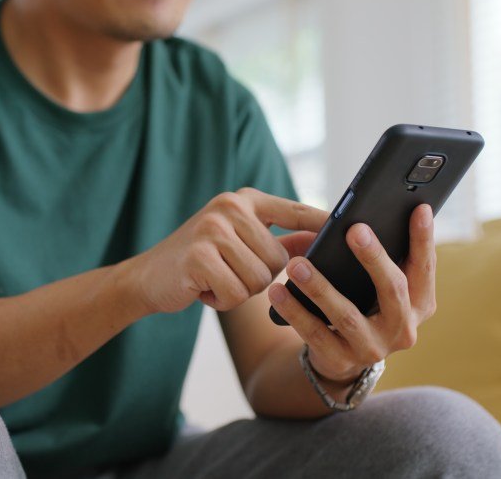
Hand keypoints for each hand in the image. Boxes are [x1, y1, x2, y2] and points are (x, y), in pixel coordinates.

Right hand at [124, 188, 328, 314]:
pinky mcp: (200, 255)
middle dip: (259, 279)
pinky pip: (238, 292)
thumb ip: (276, 240)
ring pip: (261, 280)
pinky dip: (222, 301)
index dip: (322, 225)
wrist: (145, 278)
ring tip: (214, 280)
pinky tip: (203, 290)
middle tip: (227, 273)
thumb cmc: (198, 263)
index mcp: (244, 199)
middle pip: (280, 260)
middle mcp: (230, 207)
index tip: (355, 229)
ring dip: (239, 291)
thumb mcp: (237, 243)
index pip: (295, 211)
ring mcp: (213, 228)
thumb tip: (320, 242)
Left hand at [267, 204, 436, 384]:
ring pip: (345, 314)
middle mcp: (403, 329)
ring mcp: (373, 349)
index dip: (423, 238)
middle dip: (373, 257)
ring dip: (319, 286)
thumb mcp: (380, 286)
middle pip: (392, 289)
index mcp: (419, 304)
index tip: (419, 208)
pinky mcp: (341, 360)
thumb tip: (363, 218)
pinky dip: (294, 310)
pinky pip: (314, 333)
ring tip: (296, 264)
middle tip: (353, 229)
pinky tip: (277, 291)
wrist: (341, 357)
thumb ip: (383, 258)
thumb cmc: (363, 304)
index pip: (424, 267)